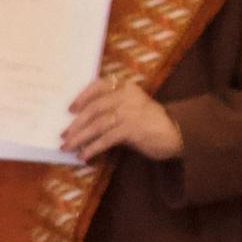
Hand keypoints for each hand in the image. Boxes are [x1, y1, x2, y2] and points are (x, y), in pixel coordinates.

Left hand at [62, 75, 182, 162]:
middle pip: (94, 109)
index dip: (81, 97)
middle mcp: (127, 97)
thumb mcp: (132, 109)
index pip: (98, 86)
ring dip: (79, 138)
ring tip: (68, 148)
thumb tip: (81, 122)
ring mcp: (131, 112)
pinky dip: (93, 148)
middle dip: (75, 124)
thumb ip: (112, 109)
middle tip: (63, 136)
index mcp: (126, 88)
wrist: (177, 133)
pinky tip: (85, 156)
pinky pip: (106, 139)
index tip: (69, 110)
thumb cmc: (149, 123)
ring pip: (97, 125)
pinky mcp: (133, 129)